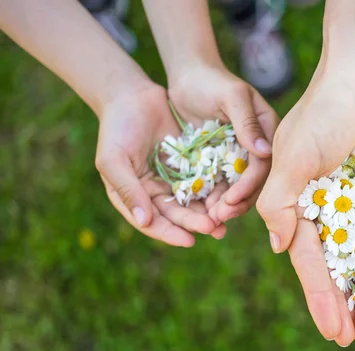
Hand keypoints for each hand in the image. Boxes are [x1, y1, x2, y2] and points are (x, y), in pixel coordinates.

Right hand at [96, 81, 223, 244]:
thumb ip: (129, 191)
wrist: (132, 96)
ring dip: (209, 212)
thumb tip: (145, 221)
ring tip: (227, 219)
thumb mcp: (115, 160)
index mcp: (134, 197)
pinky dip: (215, 190)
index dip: (171, 234)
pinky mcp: (189, 165)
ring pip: (193, 202)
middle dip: (196, 224)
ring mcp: (173, 180)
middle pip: (177, 216)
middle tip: (216, 229)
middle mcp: (154, 194)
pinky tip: (230, 196)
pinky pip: (204, 181)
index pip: (152, 223)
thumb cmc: (116, 129)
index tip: (190, 241)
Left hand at [167, 62, 278, 225]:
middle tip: (219, 217)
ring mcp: (238, 158)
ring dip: (224, 206)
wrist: (189, 77)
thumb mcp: (231, 96)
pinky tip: (201, 211)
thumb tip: (265, 152)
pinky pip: (218, 186)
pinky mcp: (220, 164)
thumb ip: (247, 123)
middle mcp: (256, 149)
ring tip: (209, 220)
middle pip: (253, 184)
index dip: (249, 185)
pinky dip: (211, 200)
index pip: (263, 165)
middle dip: (237, 202)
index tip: (231, 199)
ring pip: (236, 189)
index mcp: (267, 133)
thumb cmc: (212, 81)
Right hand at [257, 59, 354, 345]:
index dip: (320, 298)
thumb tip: (281, 248)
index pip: (309, 261)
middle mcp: (326, 206)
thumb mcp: (294, 154)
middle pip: (333, 266)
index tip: (333, 332)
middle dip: (341, 303)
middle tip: (351, 340)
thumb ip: (279, 202)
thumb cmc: (326, 108)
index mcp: (300, 202)